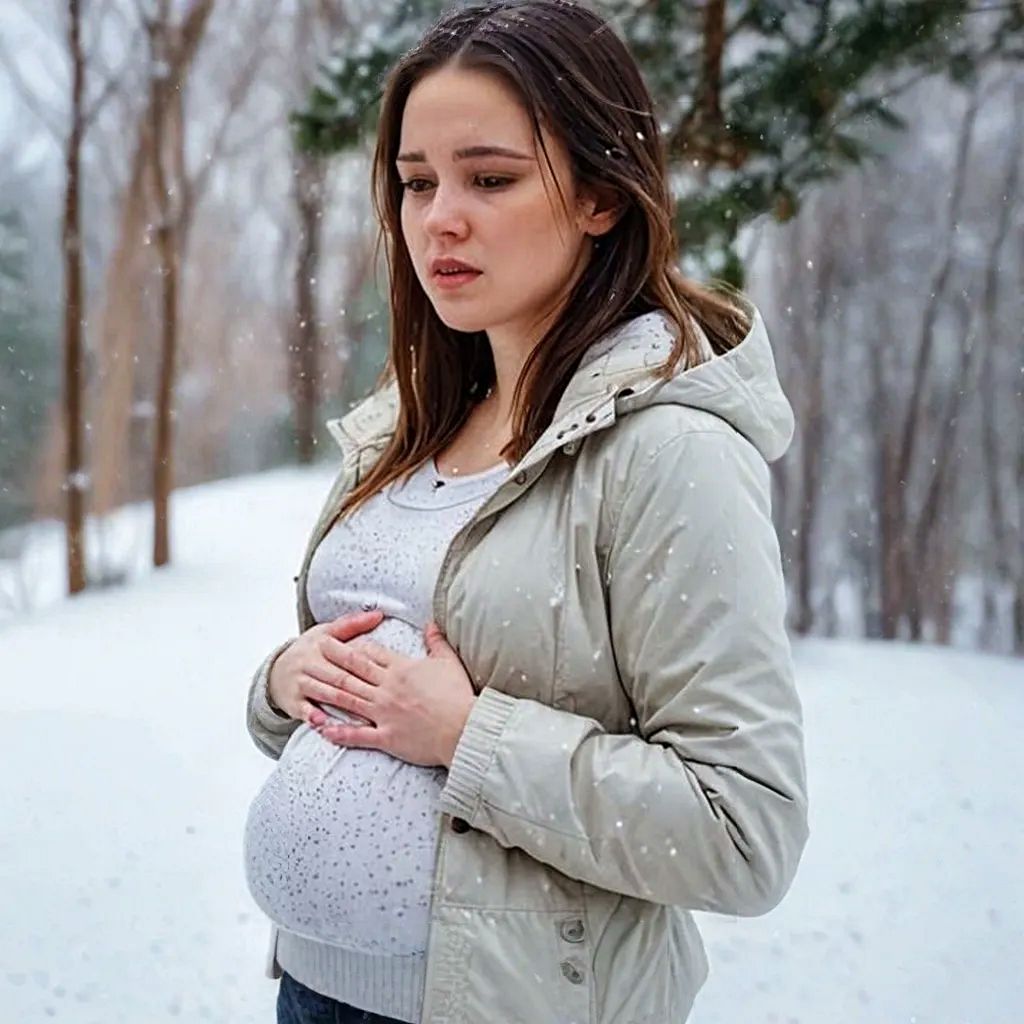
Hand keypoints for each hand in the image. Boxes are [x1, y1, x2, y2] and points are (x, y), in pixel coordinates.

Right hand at [266, 609, 384, 723]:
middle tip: (382, 699)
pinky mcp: (293, 702)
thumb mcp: (326, 633)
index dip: (367, 664)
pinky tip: (326, 723)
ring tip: (363, 715)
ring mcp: (300, 683)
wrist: (276, 670)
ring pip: (325, 693)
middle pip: (338, 676)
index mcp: (321, 644)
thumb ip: (352, 624)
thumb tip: (378, 614)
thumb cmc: (309, 651)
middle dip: (360, 688)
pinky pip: (304, 710)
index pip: (347, 655)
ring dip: (343, 705)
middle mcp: (309, 663)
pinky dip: (315, 717)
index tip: (386, 674)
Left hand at [308, 621, 476, 767]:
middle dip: (333, 658)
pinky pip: (357, 734)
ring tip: (310, 680)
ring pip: (349, 698)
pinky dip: (339, 732)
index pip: (371, 653)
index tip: (338, 639)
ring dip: (327, 688)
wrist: (464, 729)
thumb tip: (431, 623)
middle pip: (354, 670)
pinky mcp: (386, 736)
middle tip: (316, 649)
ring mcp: (384, 713)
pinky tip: (323, 728)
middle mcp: (387, 688)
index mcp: (401, 669)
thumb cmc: (459, 696)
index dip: (353, 646)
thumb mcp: (449, 662)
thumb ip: (437, 641)